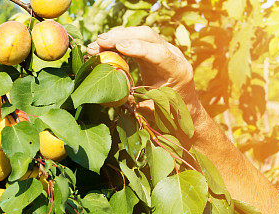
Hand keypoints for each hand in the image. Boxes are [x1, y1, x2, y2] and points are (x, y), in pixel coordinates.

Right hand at [88, 26, 206, 123]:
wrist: (184, 111)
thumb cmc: (170, 114)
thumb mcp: (153, 110)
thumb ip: (135, 99)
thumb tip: (111, 86)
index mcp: (178, 71)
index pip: (159, 53)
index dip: (139, 48)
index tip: (119, 47)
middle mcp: (174, 55)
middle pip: (148, 35)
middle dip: (121, 36)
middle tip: (99, 42)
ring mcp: (165, 49)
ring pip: (140, 34)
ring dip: (116, 37)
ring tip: (94, 46)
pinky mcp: (155, 49)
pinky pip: (136, 39)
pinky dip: (118, 41)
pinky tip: (101, 47)